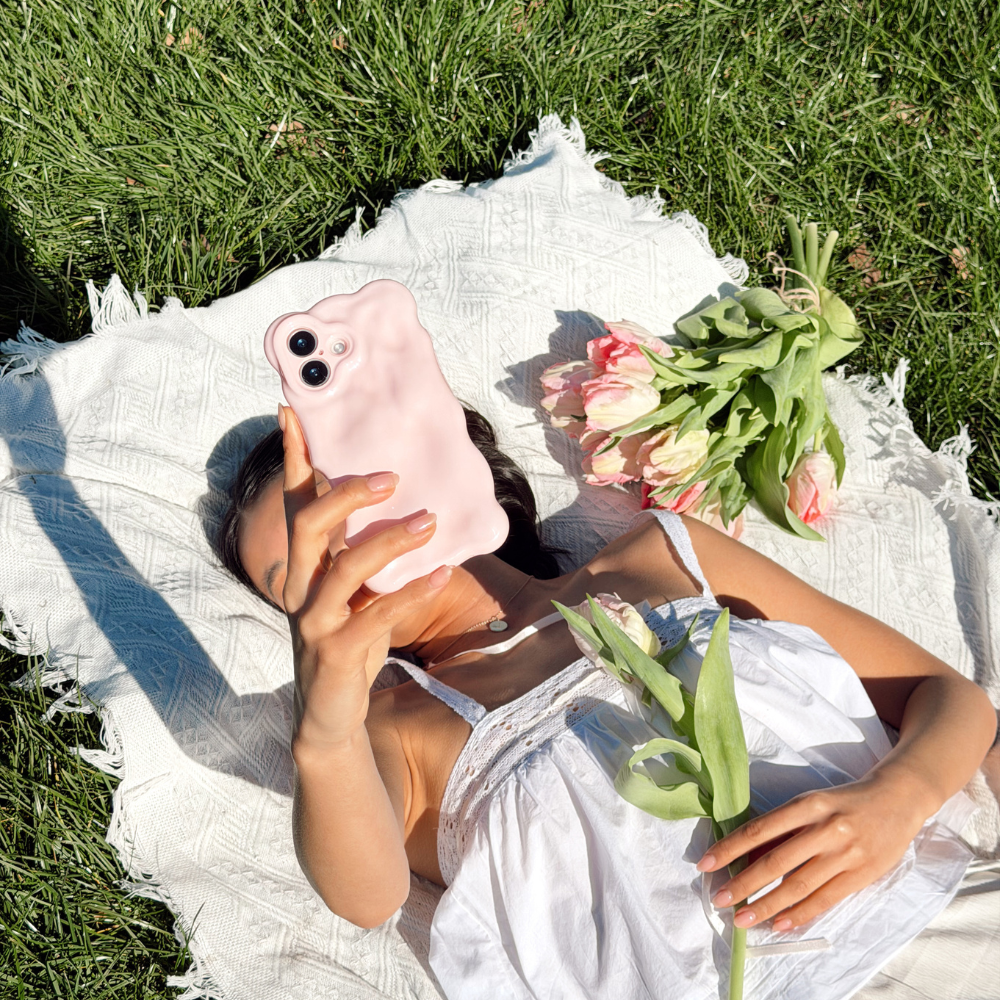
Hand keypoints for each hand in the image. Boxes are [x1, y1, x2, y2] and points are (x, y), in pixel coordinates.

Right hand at [279, 405, 451, 747]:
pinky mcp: (336, 653)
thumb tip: (407, 504)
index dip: (294, 459)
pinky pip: (374, 617)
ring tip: (430, 522)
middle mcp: (301, 587)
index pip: (297, 504)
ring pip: (343, 570)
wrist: (330, 715)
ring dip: (389, 541)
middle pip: (309, 527)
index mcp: (306, 567)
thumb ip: (362, 552)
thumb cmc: (349, 640)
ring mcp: (314, 621)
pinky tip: (441, 574)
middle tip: (393, 478)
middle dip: (348, 495)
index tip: (292, 412)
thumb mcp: (353, 592)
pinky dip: (410, 593)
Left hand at [697, 772, 929, 931]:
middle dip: (743, 884)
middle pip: (776, 862)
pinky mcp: (861, 875)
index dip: (730, 848)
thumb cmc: (844, 802)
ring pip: (798, 886)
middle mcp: (824, 829)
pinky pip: (825, 899)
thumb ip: (784, 828)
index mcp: (807, 805)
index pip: (760, 829)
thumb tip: (747, 856)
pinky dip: (800, 914)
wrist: (898, 799)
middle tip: (718, 899)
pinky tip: (779, 924)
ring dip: (767, 906)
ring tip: (742, 919)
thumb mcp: (811, 804)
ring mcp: (844, 854)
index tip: (706, 864)